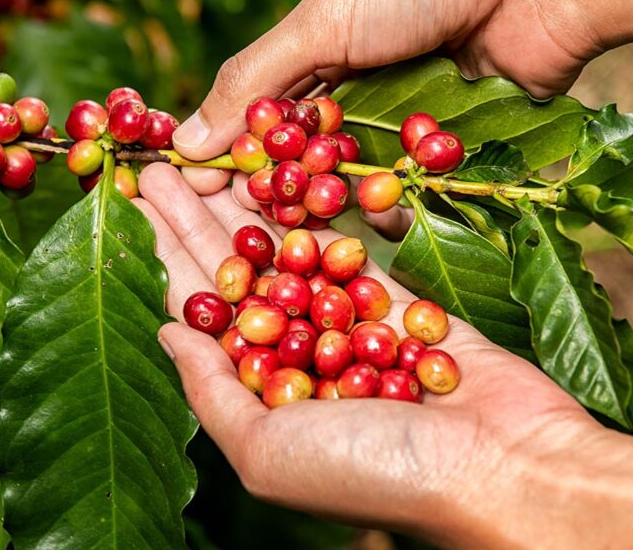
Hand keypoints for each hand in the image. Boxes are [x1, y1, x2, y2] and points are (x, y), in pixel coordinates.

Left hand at [132, 164, 602, 546]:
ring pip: (287, 252)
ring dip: (245, 206)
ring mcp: (350, 325)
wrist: (502, 465)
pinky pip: (348, 249)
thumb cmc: (376, 473)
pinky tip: (280, 178)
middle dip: (194, 221)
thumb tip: (165, 331)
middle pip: (236, 273)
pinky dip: (314, 212)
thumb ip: (211, 392)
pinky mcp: (399, 301)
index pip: (202, 314)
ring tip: (206, 159)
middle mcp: (301, 357)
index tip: (131, 211)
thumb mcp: (265, 450)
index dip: (165, 260)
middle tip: (155, 166)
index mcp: (261, 397)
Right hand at [171, 0, 597, 168]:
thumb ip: (253, 83)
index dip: (240, 157)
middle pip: (311, 164)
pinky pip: (419, 195)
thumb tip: (185, 143)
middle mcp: (363, 95)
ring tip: (339, 206)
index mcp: (323, 55)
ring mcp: (410, 127)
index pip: (265, 122)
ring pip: (362, 187)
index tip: (209, 194)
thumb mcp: (323, 22)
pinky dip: (403, 204)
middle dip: (292, 191)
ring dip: (346, 201)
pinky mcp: (457, 152)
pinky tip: (392, 207)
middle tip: (274, 216)